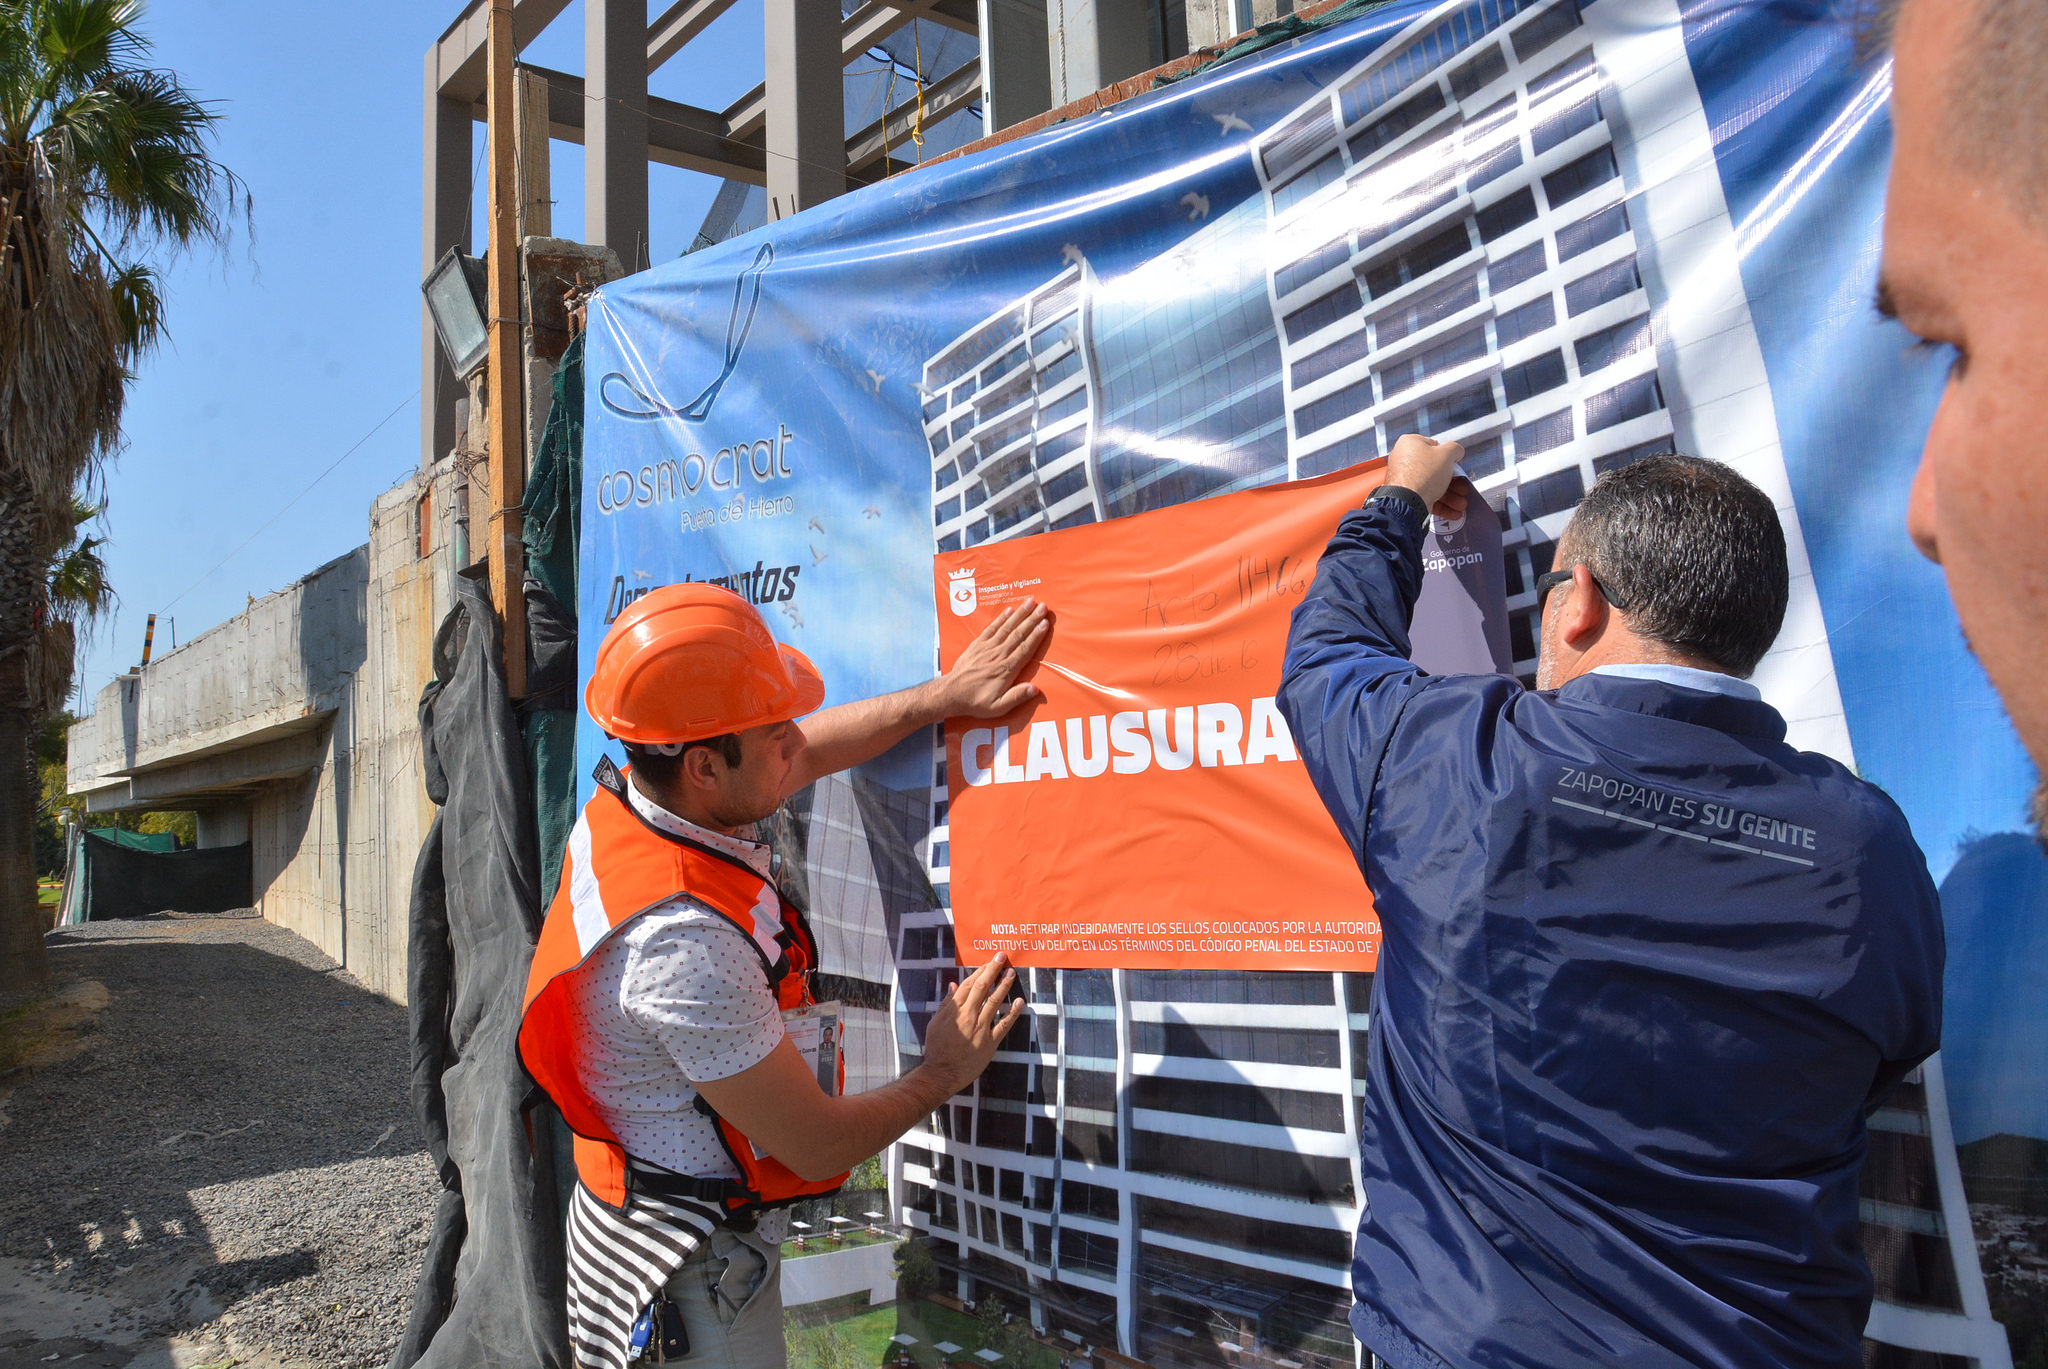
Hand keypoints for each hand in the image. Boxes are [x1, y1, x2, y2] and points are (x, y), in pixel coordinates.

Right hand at [923, 953, 1025, 1091]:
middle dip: (993, 970)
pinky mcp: (989, 1042)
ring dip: (1004, 985)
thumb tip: (953, 985)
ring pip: (994, 1002)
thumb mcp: (935, 1023)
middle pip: (982, 988)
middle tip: (1002, 957)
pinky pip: (1004, 1025)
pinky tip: (1020, 1001)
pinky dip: (1013, 1013)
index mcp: (954, 1010)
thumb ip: (946, 1004)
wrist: (942, 1073)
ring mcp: (980, 1028)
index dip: (980, 971)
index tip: (989, 961)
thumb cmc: (937, 1048)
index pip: (968, 984)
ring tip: (1011, 973)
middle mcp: (968, 1015)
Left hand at [934, 601, 1049, 717]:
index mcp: (1006, 669)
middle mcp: (998, 655)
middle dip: (1032, 619)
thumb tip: (1035, 689)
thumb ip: (1016, 697)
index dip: (1036, 635)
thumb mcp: (998, 707)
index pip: (1025, 648)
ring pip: (1007, 628)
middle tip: (1044, 606)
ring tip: (1031, 602)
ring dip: (1020, 614)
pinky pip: (991, 628)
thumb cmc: (976, 702)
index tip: (1045, 623)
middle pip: (1019, 634)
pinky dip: (1001, 619)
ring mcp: (987, 648)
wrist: (952, 694)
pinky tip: (1009, 610)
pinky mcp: (978, 645)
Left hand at [1386, 433, 1463, 508]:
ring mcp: (1404, 478)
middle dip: (1453, 481)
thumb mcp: (1447, 454)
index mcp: (1410, 443)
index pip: (1434, 447)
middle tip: (1462, 487)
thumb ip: (1454, 449)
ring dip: (1450, 495)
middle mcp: (1403, 460)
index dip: (1448, 456)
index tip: (1456, 464)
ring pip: (1432, 485)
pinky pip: (1425, 497)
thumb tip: (1456, 451)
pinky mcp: (1405, 495)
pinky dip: (1440, 503)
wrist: (1407, 501)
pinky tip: (1453, 511)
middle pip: (1435, 469)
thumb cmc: (1423, 474)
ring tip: (1461, 503)